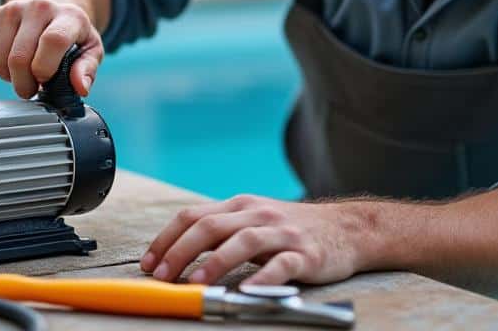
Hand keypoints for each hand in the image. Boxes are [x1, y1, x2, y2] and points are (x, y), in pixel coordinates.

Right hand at [0, 0, 103, 99]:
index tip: (45, 81)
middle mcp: (40, 6)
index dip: (45, 68)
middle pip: (20, 57)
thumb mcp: (90, 51)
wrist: (50, 11)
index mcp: (70, 15)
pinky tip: (11, 59)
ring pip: (1, 61)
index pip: (53, 41)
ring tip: (25, 72)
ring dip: (11, 77)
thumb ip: (87, 69)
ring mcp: (12, 9)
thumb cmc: (72, 37)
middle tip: (33, 88)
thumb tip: (80, 87)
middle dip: (24, 84)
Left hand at [140, 194, 366, 286]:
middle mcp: (258, 214)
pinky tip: (247, 291)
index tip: (148, 263)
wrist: (349, 229)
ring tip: (196, 284)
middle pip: (211, 226)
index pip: (193, 216)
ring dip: (214, 262)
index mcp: (241, 206)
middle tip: (162, 276)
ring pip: (242, 242)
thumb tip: (178, 253)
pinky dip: (262, 278)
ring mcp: (282, 233)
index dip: (166, 239)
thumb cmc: (294, 230)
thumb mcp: (255, 220)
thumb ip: (223, 231)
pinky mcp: (305, 253)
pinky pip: (281, 265)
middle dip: (180, 251)